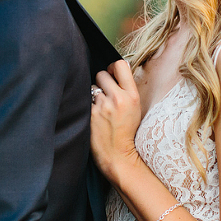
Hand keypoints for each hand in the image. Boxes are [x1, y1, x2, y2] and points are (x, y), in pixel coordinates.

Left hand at [90, 61, 142, 183]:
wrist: (118, 155)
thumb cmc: (127, 132)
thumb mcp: (135, 108)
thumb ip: (127, 89)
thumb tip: (115, 69)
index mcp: (132, 95)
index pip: (120, 65)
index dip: (113, 67)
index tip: (111, 74)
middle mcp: (118, 98)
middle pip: (102, 74)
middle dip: (101, 83)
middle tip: (104, 95)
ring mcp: (103, 106)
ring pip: (92, 87)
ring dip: (93, 95)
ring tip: (100, 109)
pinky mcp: (90, 114)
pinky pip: (84, 100)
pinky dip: (87, 106)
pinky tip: (93, 116)